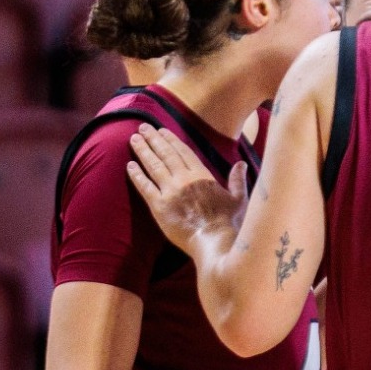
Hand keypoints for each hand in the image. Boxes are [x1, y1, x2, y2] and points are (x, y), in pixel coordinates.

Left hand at [126, 126, 245, 254]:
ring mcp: (170, 192)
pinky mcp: (159, 207)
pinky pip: (144, 187)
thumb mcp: (239, 198)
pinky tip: (129, 165)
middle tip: (142, 127)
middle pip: (165, 154)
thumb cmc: (228, 223)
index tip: (161, 130)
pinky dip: (137, 175)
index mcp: (202, 175)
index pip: (183, 152)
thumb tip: (241, 163)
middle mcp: (184, 179)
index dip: (170, 139)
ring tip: (134, 139)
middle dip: (153, 139)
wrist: (214, 242)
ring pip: (153, 166)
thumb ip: (238, 179)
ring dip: (143, 151)